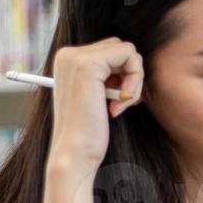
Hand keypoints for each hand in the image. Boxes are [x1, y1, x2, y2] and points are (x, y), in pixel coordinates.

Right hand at [47, 37, 146, 171]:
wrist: (74, 154)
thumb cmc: (88, 132)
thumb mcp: (96, 96)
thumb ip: (106, 75)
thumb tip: (131, 60)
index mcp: (67, 61)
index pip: (110, 51)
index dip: (122, 76)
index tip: (116, 101)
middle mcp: (68, 54)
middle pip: (120, 48)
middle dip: (129, 75)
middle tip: (121, 103)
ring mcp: (76, 57)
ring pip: (127, 51)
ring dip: (133, 79)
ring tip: (120, 105)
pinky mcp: (89, 65)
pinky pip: (130, 56)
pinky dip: (135, 80)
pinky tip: (121, 104)